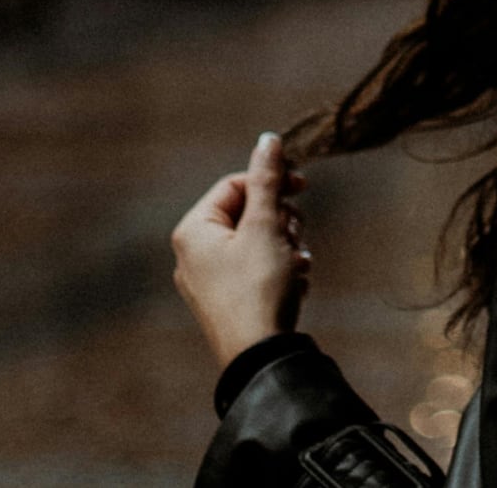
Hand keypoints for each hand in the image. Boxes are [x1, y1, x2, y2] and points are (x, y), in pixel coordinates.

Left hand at [171, 131, 312, 368]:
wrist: (260, 356)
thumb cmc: (258, 287)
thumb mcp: (266, 226)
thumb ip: (267, 180)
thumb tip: (268, 139)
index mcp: (193, 231)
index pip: (236, 185)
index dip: (272, 182)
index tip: (303, 187)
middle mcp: (193, 254)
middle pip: (248, 212)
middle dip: (280, 220)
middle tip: (295, 235)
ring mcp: (209, 280)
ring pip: (257, 241)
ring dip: (285, 245)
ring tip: (297, 263)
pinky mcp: (227, 301)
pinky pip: (256, 268)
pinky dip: (279, 268)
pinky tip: (294, 281)